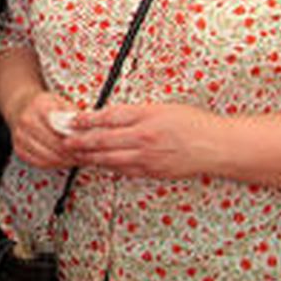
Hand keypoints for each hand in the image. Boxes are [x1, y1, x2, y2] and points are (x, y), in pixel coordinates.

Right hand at [6, 89, 79, 170]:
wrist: (20, 106)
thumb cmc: (43, 105)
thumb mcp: (60, 101)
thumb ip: (73, 114)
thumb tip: (87, 128)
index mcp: (39, 106)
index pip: (60, 128)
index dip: (75, 138)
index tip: (86, 143)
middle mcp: (27, 121)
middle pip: (55, 144)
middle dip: (73, 153)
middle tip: (86, 156)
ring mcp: (20, 136)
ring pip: (47, 156)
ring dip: (64, 161)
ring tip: (77, 160)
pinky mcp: (19, 149)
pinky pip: (39, 163)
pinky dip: (53, 165)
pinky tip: (63, 162)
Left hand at [62, 102, 220, 178]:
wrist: (217, 147)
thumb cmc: (192, 123)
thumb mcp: (163, 108)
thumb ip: (136, 112)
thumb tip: (109, 115)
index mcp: (147, 117)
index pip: (108, 117)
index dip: (86, 119)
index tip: (71, 119)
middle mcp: (144, 138)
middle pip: (104, 140)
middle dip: (80, 141)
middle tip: (63, 140)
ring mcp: (148, 158)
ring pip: (110, 159)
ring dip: (90, 157)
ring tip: (74, 154)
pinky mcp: (152, 172)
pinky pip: (124, 171)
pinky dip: (108, 168)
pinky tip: (98, 165)